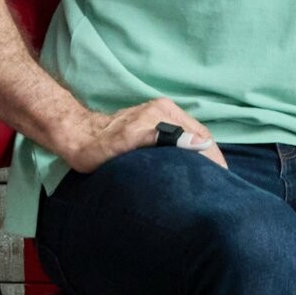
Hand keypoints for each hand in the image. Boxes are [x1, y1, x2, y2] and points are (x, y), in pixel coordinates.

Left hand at [68, 98, 226, 172]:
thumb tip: (198, 143)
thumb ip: (160, 139)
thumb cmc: (96, 146)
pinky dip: (192, 151)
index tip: (220, 181)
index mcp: (163, 113)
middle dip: (212, 158)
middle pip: (201, 136)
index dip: (213, 159)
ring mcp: (162, 113)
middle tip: (218, 184)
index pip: (201, 137)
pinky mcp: (157, 119)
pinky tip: (192, 166)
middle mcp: (166, 110)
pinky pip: (183, 136)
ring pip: (194, 137)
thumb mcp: (124, 144)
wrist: (75, 135)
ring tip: (210, 178)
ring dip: (204, 156)